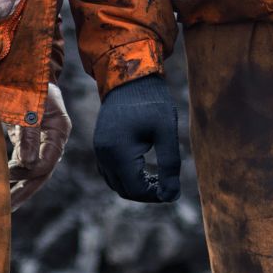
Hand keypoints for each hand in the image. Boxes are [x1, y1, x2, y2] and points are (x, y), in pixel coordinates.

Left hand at [7, 83, 69, 208]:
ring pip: (34, 172)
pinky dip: (15, 175)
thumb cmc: (29, 84)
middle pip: (42, 173)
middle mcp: (55, 139)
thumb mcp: (29, 105)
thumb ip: (29, 134)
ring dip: (18, 187)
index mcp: (59, 129)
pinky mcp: (32, 141)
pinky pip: (25, 164)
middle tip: (6, 209)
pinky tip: (3, 187)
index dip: (27, 172)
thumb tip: (27, 164)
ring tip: (1, 206)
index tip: (6, 174)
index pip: (47, 161)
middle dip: (24, 191)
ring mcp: (45, 141)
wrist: (27, 68)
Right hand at [94, 75, 181, 203]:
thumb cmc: (151, 101)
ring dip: (135, 186)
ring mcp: (99, 150)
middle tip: (167, 185)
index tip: (173, 190)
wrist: (130, 76)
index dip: (156, 195)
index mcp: (118, 152)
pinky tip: (144, 169)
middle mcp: (103, 155)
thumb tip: (172, 195)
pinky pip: (110, 172)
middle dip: (146, 192)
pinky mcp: (100, 145)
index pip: (136, 189)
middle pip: (124, 190)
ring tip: (158, 177)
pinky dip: (126, 177)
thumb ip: (169, 164)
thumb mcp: (166, 130)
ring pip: (115, 183)